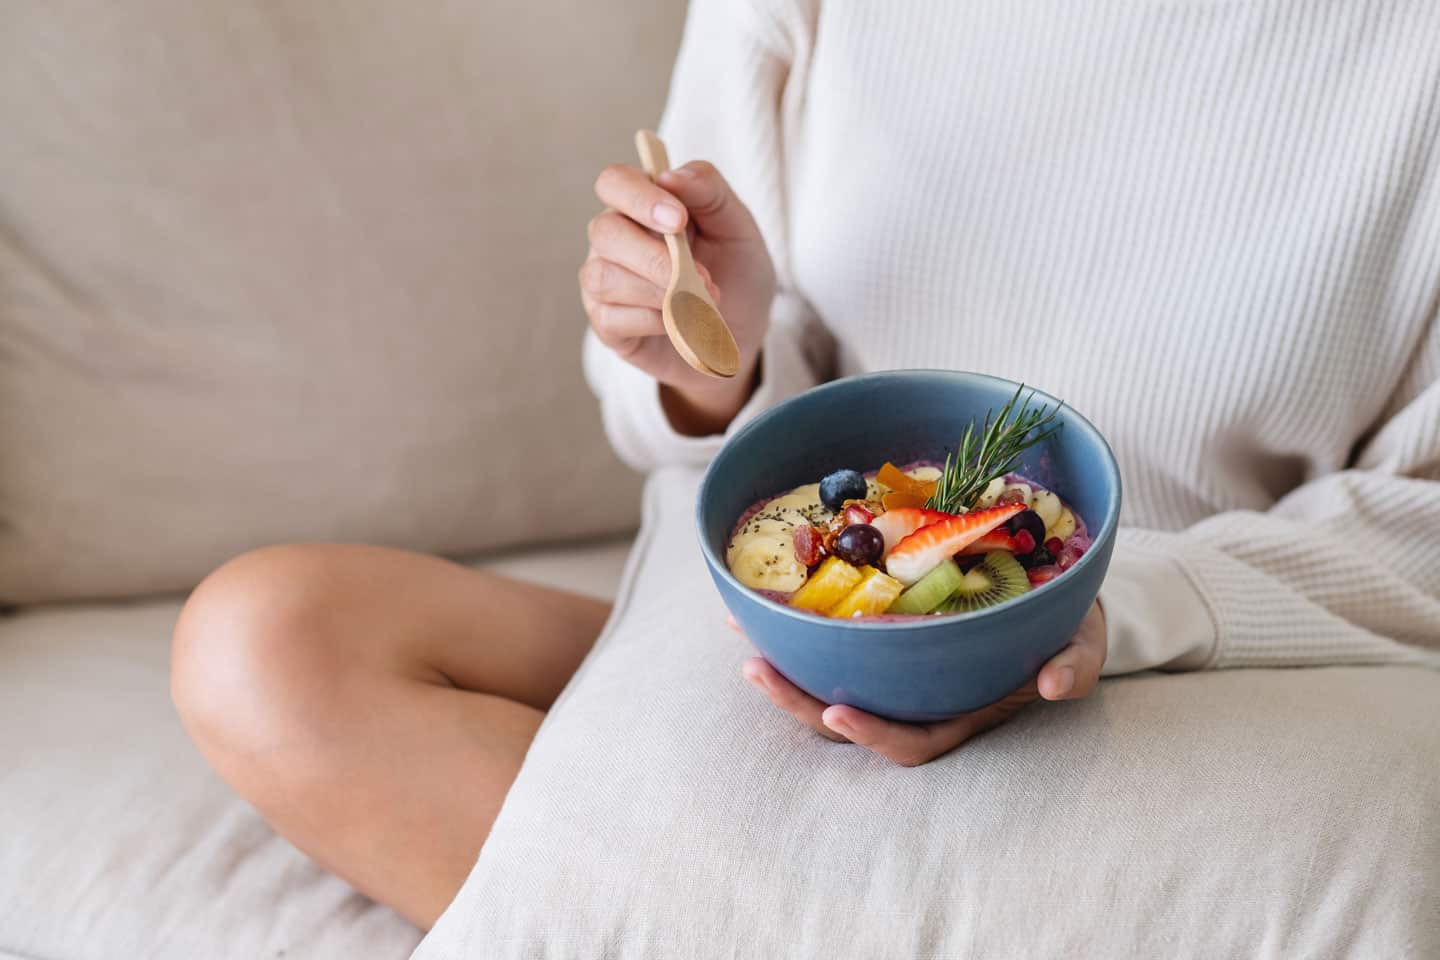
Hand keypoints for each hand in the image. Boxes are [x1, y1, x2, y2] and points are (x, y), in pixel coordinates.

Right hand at [580, 161, 775, 434]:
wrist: (742, 330)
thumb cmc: (734, 271)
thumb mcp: (737, 226)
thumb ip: (709, 192)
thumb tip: (671, 175)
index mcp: (642, 203)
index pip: (615, 182)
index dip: (640, 198)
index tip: (678, 220)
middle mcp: (615, 238)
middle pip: (604, 231)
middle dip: (653, 256)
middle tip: (702, 276)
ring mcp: (605, 280)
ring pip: (604, 277)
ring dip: (657, 291)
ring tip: (701, 302)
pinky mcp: (607, 323)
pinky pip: (611, 318)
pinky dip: (651, 320)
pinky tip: (680, 322)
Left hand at [740, 602, 1106, 765]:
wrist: (1055, 601)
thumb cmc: (1066, 630)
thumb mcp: (1083, 644)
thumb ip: (1075, 665)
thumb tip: (1056, 685)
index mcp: (961, 715)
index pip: (911, 742)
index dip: (872, 734)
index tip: (836, 713)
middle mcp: (918, 700)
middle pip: (849, 717)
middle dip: (797, 700)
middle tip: (754, 669)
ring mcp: (897, 672)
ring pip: (831, 682)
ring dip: (784, 664)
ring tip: (742, 635)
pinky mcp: (882, 640)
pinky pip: (833, 643)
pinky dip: (796, 627)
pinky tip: (759, 603)